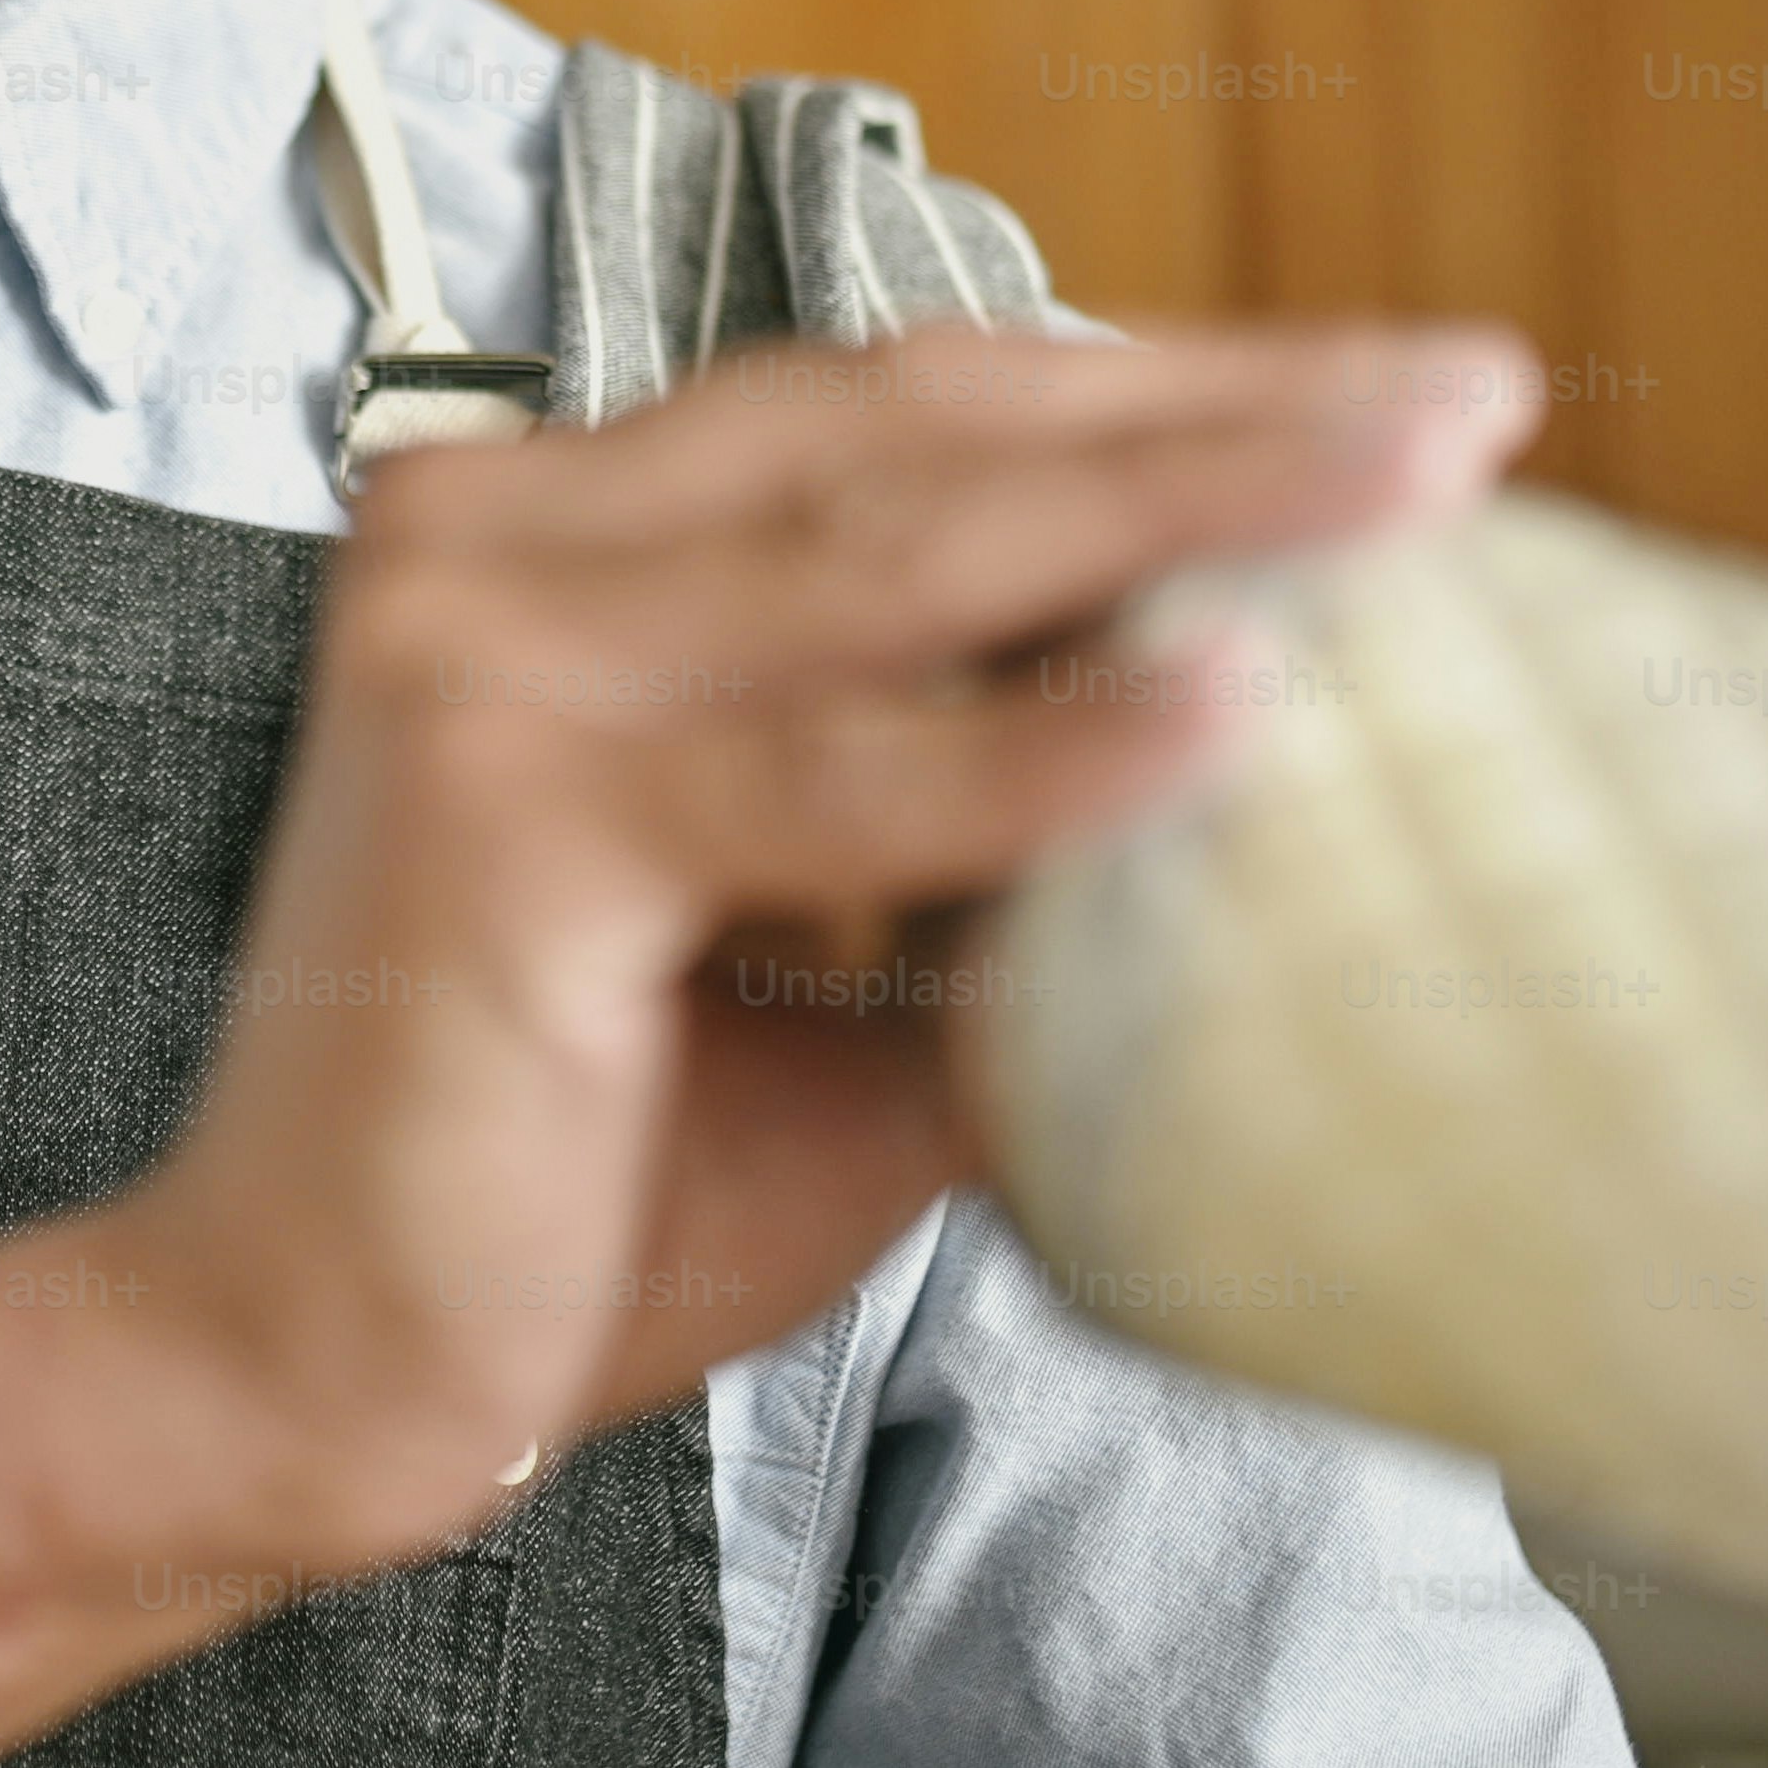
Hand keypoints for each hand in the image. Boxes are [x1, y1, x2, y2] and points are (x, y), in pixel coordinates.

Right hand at [104, 320, 1539, 1570]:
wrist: (296, 1382)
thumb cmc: (564, 1184)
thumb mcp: (838, 982)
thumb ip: (1012, 862)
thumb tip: (1296, 792)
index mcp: (559, 539)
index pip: (901, 410)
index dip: (1152, 385)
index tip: (1392, 395)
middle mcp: (495, 540)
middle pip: (920, 428)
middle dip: (1219, 404)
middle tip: (1472, 395)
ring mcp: (484, 658)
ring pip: (899, 555)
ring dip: (1189, 503)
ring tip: (1421, 487)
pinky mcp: (506, 815)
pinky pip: (837, 775)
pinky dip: (1052, 745)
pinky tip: (1244, 704)